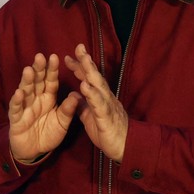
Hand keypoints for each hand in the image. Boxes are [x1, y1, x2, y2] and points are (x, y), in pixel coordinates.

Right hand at [8, 53, 80, 162]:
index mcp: (48, 97)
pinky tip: (19, 93)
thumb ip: (68, 110)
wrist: (35, 151)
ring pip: (25, 92)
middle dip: (38, 69)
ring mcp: (25, 108)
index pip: (50, 81)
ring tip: (29, 70)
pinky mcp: (16, 119)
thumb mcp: (62, 122)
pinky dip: (17, 101)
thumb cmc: (49, 133)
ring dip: (26, 81)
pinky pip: (16, 109)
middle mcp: (36, 99)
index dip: (52, 70)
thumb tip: (77, 96)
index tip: (55, 57)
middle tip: (40, 56)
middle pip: (37, 82)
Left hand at [65, 44, 127, 161]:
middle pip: (95, 76)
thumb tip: (75, 92)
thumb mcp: (91, 117)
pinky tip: (84, 86)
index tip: (68, 57)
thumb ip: (84, 104)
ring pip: (98, 86)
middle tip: (78, 47)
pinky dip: (92, 94)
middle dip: (86, 61)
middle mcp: (105, 97)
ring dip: (90, 72)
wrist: (125, 147)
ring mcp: (107, 105)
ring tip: (82, 60)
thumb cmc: (108, 132)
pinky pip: (99, 104)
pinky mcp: (107, 116)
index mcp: (100, 97)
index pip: (89, 78)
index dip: (80, 67)